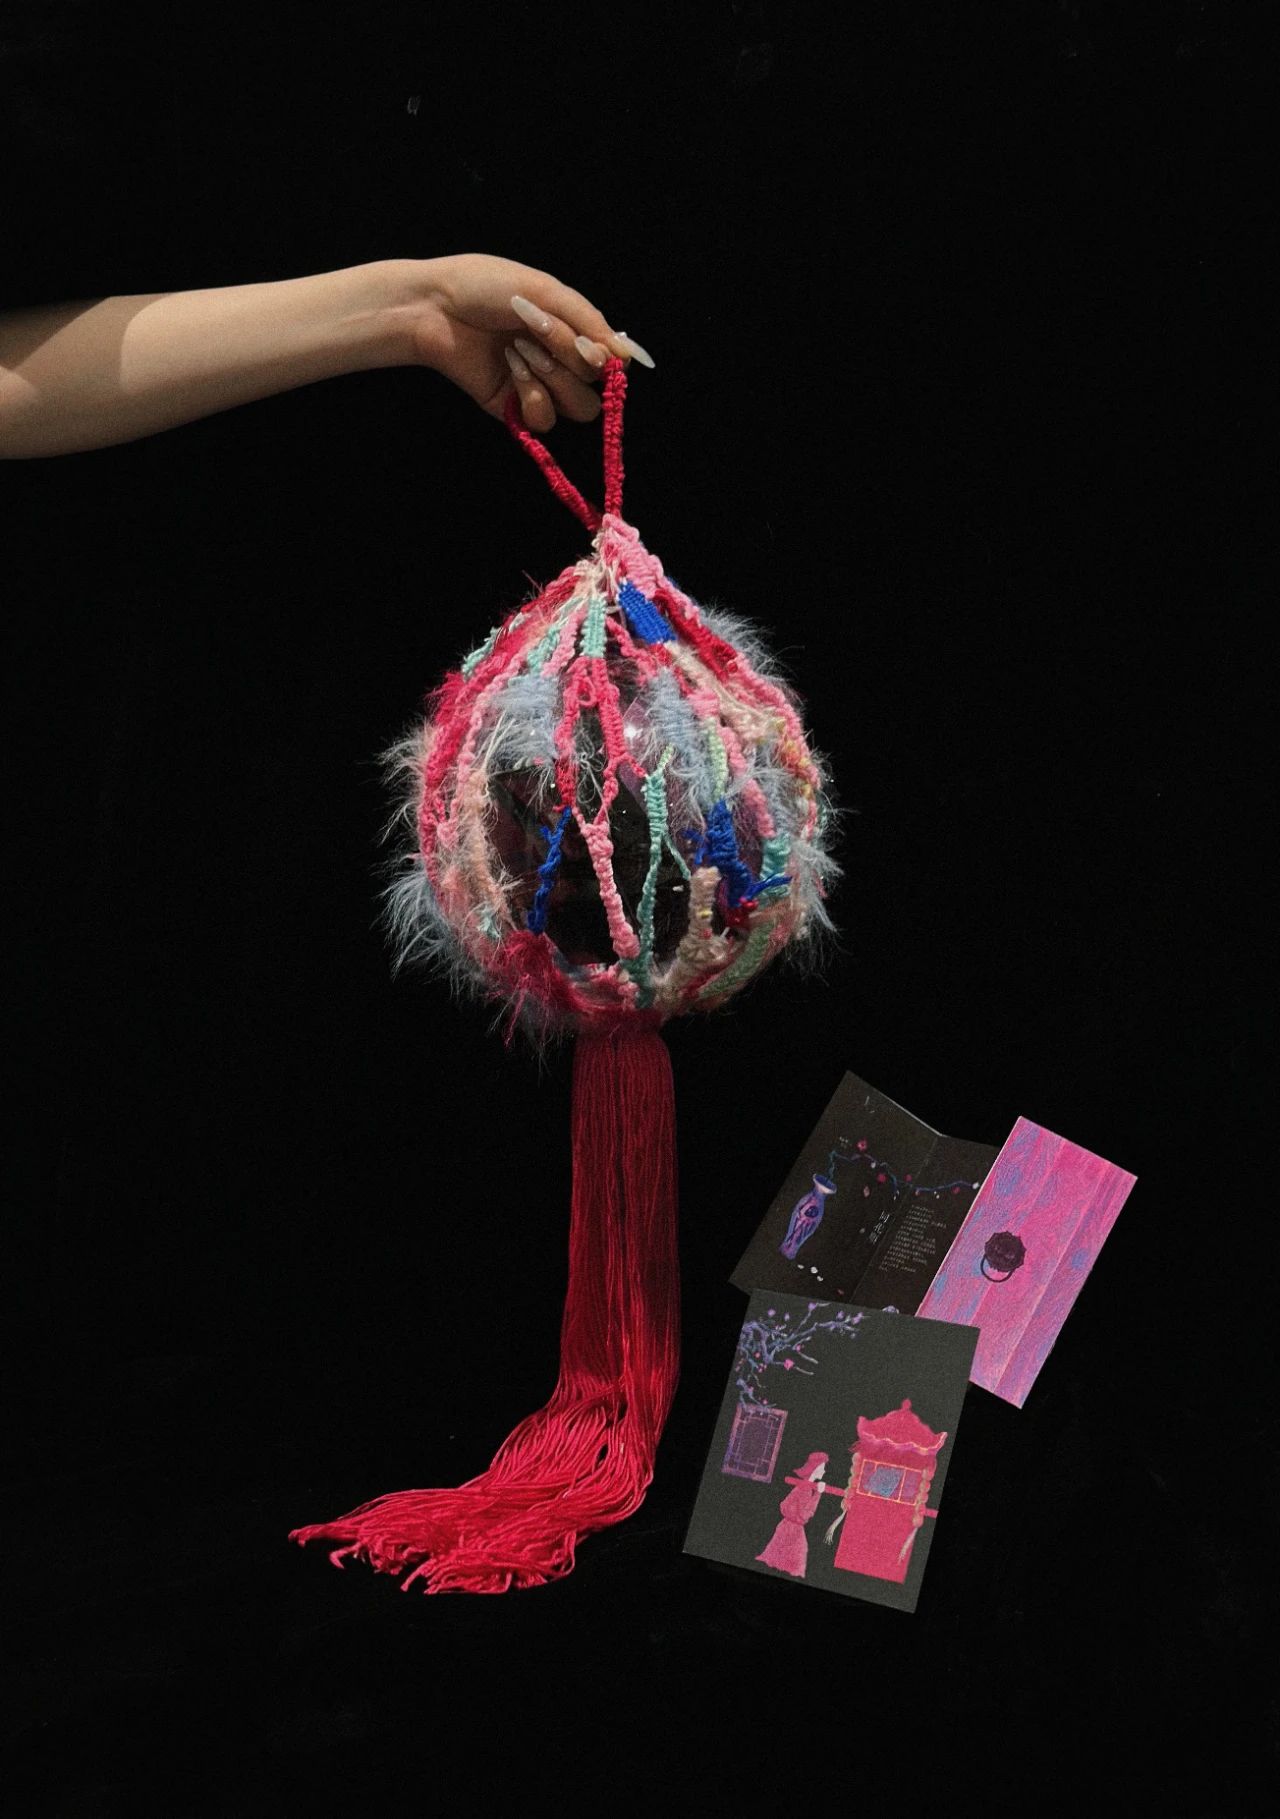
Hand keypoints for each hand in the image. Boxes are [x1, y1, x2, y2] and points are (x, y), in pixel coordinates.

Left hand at [394, 253, 653, 431]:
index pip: (614, 363)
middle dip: (569, 358)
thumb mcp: (545, 291)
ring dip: (552, 378)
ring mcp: (540, 386)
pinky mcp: (515, 409)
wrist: (434, 307)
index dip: (608, 362)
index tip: (589, 347)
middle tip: (535, 329)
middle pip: (597, 387)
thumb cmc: (485, 287)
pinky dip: (531, 394)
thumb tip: (627, 357)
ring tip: (518, 349)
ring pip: (577, 408)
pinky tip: (510, 369)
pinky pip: (545, 420)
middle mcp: (561, 361)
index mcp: (572, 329)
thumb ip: (589, 322)